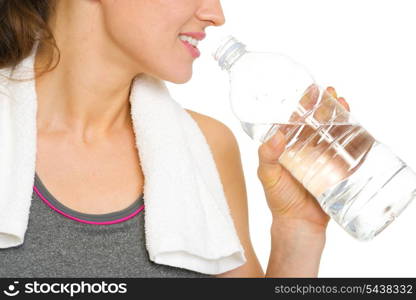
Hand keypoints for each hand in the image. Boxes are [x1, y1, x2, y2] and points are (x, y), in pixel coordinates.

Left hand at [257, 86, 349, 229]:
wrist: (299, 223)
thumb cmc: (280, 200)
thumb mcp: (267, 176)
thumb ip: (266, 156)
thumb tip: (275, 135)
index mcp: (288, 147)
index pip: (296, 120)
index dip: (303, 105)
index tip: (309, 90)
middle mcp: (306, 148)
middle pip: (317, 121)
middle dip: (324, 105)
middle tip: (330, 92)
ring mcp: (323, 157)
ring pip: (333, 131)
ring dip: (339, 115)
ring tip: (342, 102)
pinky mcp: (337, 167)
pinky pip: (346, 148)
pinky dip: (352, 135)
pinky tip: (355, 124)